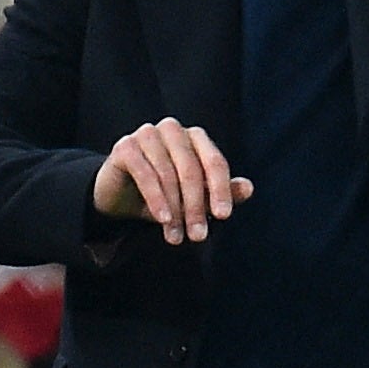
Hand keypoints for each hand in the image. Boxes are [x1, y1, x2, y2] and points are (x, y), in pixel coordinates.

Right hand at [92, 118, 252, 245]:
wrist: (120, 196)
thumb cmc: (164, 194)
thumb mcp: (194, 197)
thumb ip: (221, 192)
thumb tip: (249, 188)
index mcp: (195, 137)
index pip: (214, 162)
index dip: (221, 190)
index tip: (224, 217)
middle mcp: (172, 129)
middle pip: (191, 170)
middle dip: (196, 206)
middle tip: (198, 236)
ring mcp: (147, 134)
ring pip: (168, 174)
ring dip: (175, 210)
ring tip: (177, 237)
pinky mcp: (125, 145)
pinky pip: (145, 173)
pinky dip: (156, 199)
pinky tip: (163, 220)